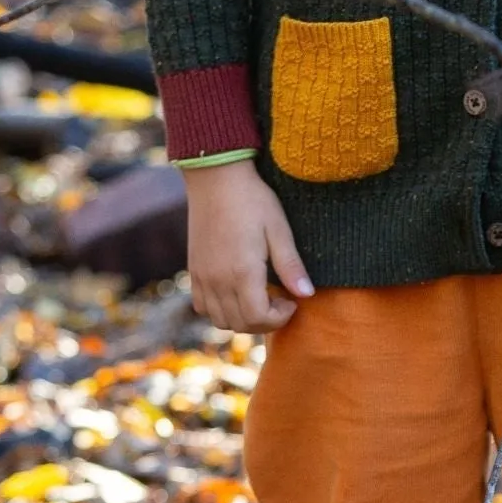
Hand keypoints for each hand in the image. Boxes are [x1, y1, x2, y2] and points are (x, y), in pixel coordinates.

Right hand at [184, 157, 312, 332]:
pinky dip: (221, 310)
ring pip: (220, 320)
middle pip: (240, 325)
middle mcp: (218, 280)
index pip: (258, 318)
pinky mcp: (194, 271)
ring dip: (243, 319)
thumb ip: (291, 265)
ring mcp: (202, 277)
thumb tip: (307, 294)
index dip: (280, 318)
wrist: (215, 177)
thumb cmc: (252, 199)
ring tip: (260, 297)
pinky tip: (237, 293)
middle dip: (265, 322)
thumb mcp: (279, 229)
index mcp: (242, 271)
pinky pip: (203, 307)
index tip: (292, 301)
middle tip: (281, 301)